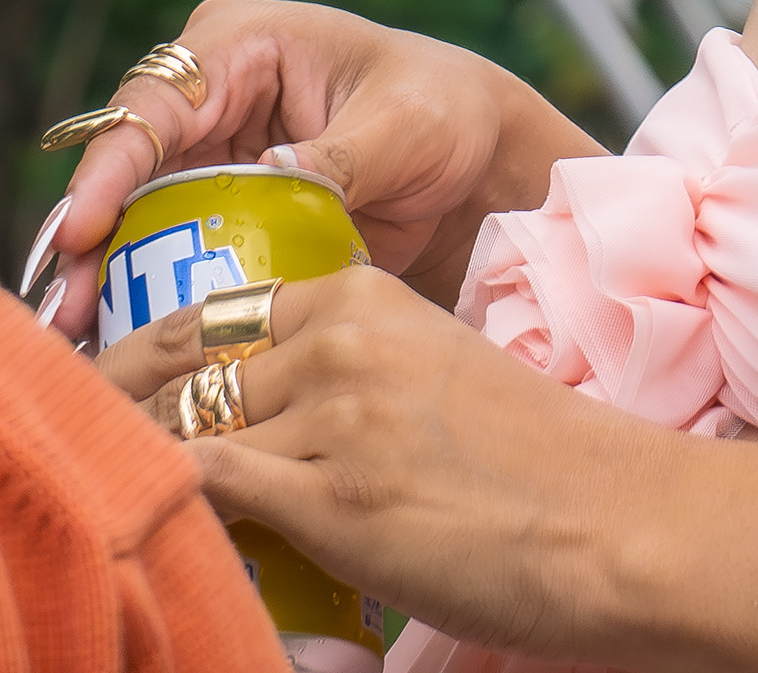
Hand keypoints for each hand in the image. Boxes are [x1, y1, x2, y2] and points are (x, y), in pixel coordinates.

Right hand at [31, 0, 597, 344]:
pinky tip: (127, 345)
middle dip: (92, 238)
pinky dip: (147, 293)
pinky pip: (171, 250)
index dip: (113, 165)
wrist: (475, 157)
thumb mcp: (404, 124)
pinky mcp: (223, 210)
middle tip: (66, 311)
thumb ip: (340, 153)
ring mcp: (212, 154)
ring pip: (134, 215)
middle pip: (127, 165)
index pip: (158, 101)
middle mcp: (212, 94)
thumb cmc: (444, 110)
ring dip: (105, 276)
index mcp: (245, 43)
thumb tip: (279, 172)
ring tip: (83, 342)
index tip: (87, 230)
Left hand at [97, 268, 643, 654]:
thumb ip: (343, 371)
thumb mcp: (426, 374)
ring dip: (137, 467)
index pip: (212, 313)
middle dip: (116, 407)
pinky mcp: (336, 498)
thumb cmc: (529, 460)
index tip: (105, 390)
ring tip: (111, 500)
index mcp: (365, 296)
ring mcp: (338, 415)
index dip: (142, 357)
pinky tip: (154, 531)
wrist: (610, 519)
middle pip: (183, 368)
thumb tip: (251, 415)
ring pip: (183, 431)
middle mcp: (342, 340)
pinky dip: (168, 508)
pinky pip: (207, 490)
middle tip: (77, 444)